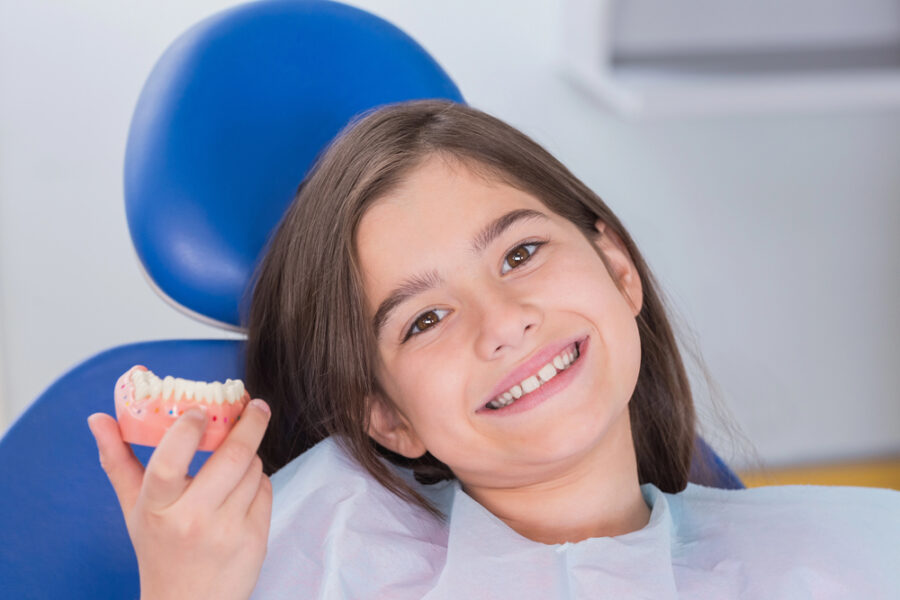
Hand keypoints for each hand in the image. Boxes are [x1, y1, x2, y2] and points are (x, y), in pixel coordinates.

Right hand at [87, 399, 272, 599]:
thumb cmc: (160, 549)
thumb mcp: (134, 508)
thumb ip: (118, 461)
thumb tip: (98, 419)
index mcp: (158, 508)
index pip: (169, 461)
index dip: (187, 430)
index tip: (201, 410)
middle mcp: (193, 519)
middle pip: (232, 456)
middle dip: (250, 423)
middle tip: (254, 405)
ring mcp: (227, 530)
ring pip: (253, 468)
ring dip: (251, 454)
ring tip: (238, 456)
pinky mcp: (255, 538)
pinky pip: (265, 489)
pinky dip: (258, 479)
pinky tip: (244, 486)